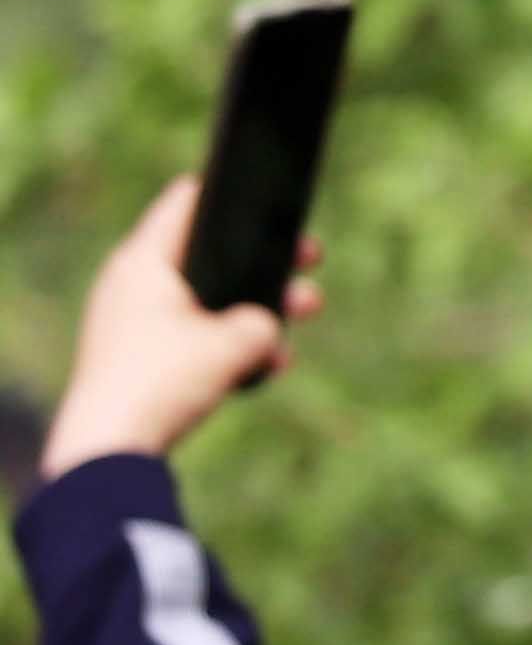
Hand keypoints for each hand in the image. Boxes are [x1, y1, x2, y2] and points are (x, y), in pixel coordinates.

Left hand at [45, 176, 320, 475]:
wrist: (108, 448)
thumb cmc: (165, 380)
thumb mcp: (236, 341)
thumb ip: (264, 321)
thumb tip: (265, 326)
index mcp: (144, 261)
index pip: (187, 202)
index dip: (232, 196)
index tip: (272, 201)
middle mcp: (131, 284)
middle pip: (207, 256)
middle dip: (264, 264)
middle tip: (311, 260)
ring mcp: (129, 322)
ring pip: (204, 300)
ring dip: (252, 310)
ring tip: (301, 318)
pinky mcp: (134, 358)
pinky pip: (190, 337)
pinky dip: (225, 345)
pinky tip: (264, 366)